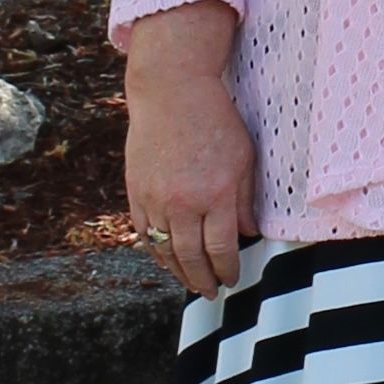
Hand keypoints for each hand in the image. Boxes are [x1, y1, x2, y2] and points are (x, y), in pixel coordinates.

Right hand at [125, 71, 260, 299]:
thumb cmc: (215, 119)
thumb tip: (247, 234)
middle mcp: (184, 202)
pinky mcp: (136, 192)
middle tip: (211, 292)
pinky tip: (167, 260)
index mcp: (217, 194)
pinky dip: (156, 252)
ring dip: (179, 272)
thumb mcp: (244, 157)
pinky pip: (146, 234)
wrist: (171, 91)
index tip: (231, 279)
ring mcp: (156, 199)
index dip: (227, 269)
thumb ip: (245, 199)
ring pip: (166, 250)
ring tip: (191, 283)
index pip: (222, 248)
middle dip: (203, 280)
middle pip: (192, 257)